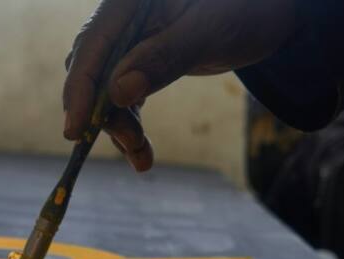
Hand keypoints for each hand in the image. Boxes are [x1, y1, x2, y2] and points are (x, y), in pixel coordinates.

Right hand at [63, 0, 296, 170]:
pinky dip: (131, 127)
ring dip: (119, 128)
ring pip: (105, 91)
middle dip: (103, 114)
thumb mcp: (208, 32)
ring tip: (142, 157)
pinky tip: (142, 156)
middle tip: (131, 143)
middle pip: (92, 71)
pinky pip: (123, 100)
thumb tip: (118, 93)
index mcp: (129, 1)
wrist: (269, 16)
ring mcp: (128, 44)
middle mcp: (122, 20)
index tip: (74, 131)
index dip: (80, 89)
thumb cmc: (245, 9)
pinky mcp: (138, 64)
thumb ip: (163, 58)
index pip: (91, 45)